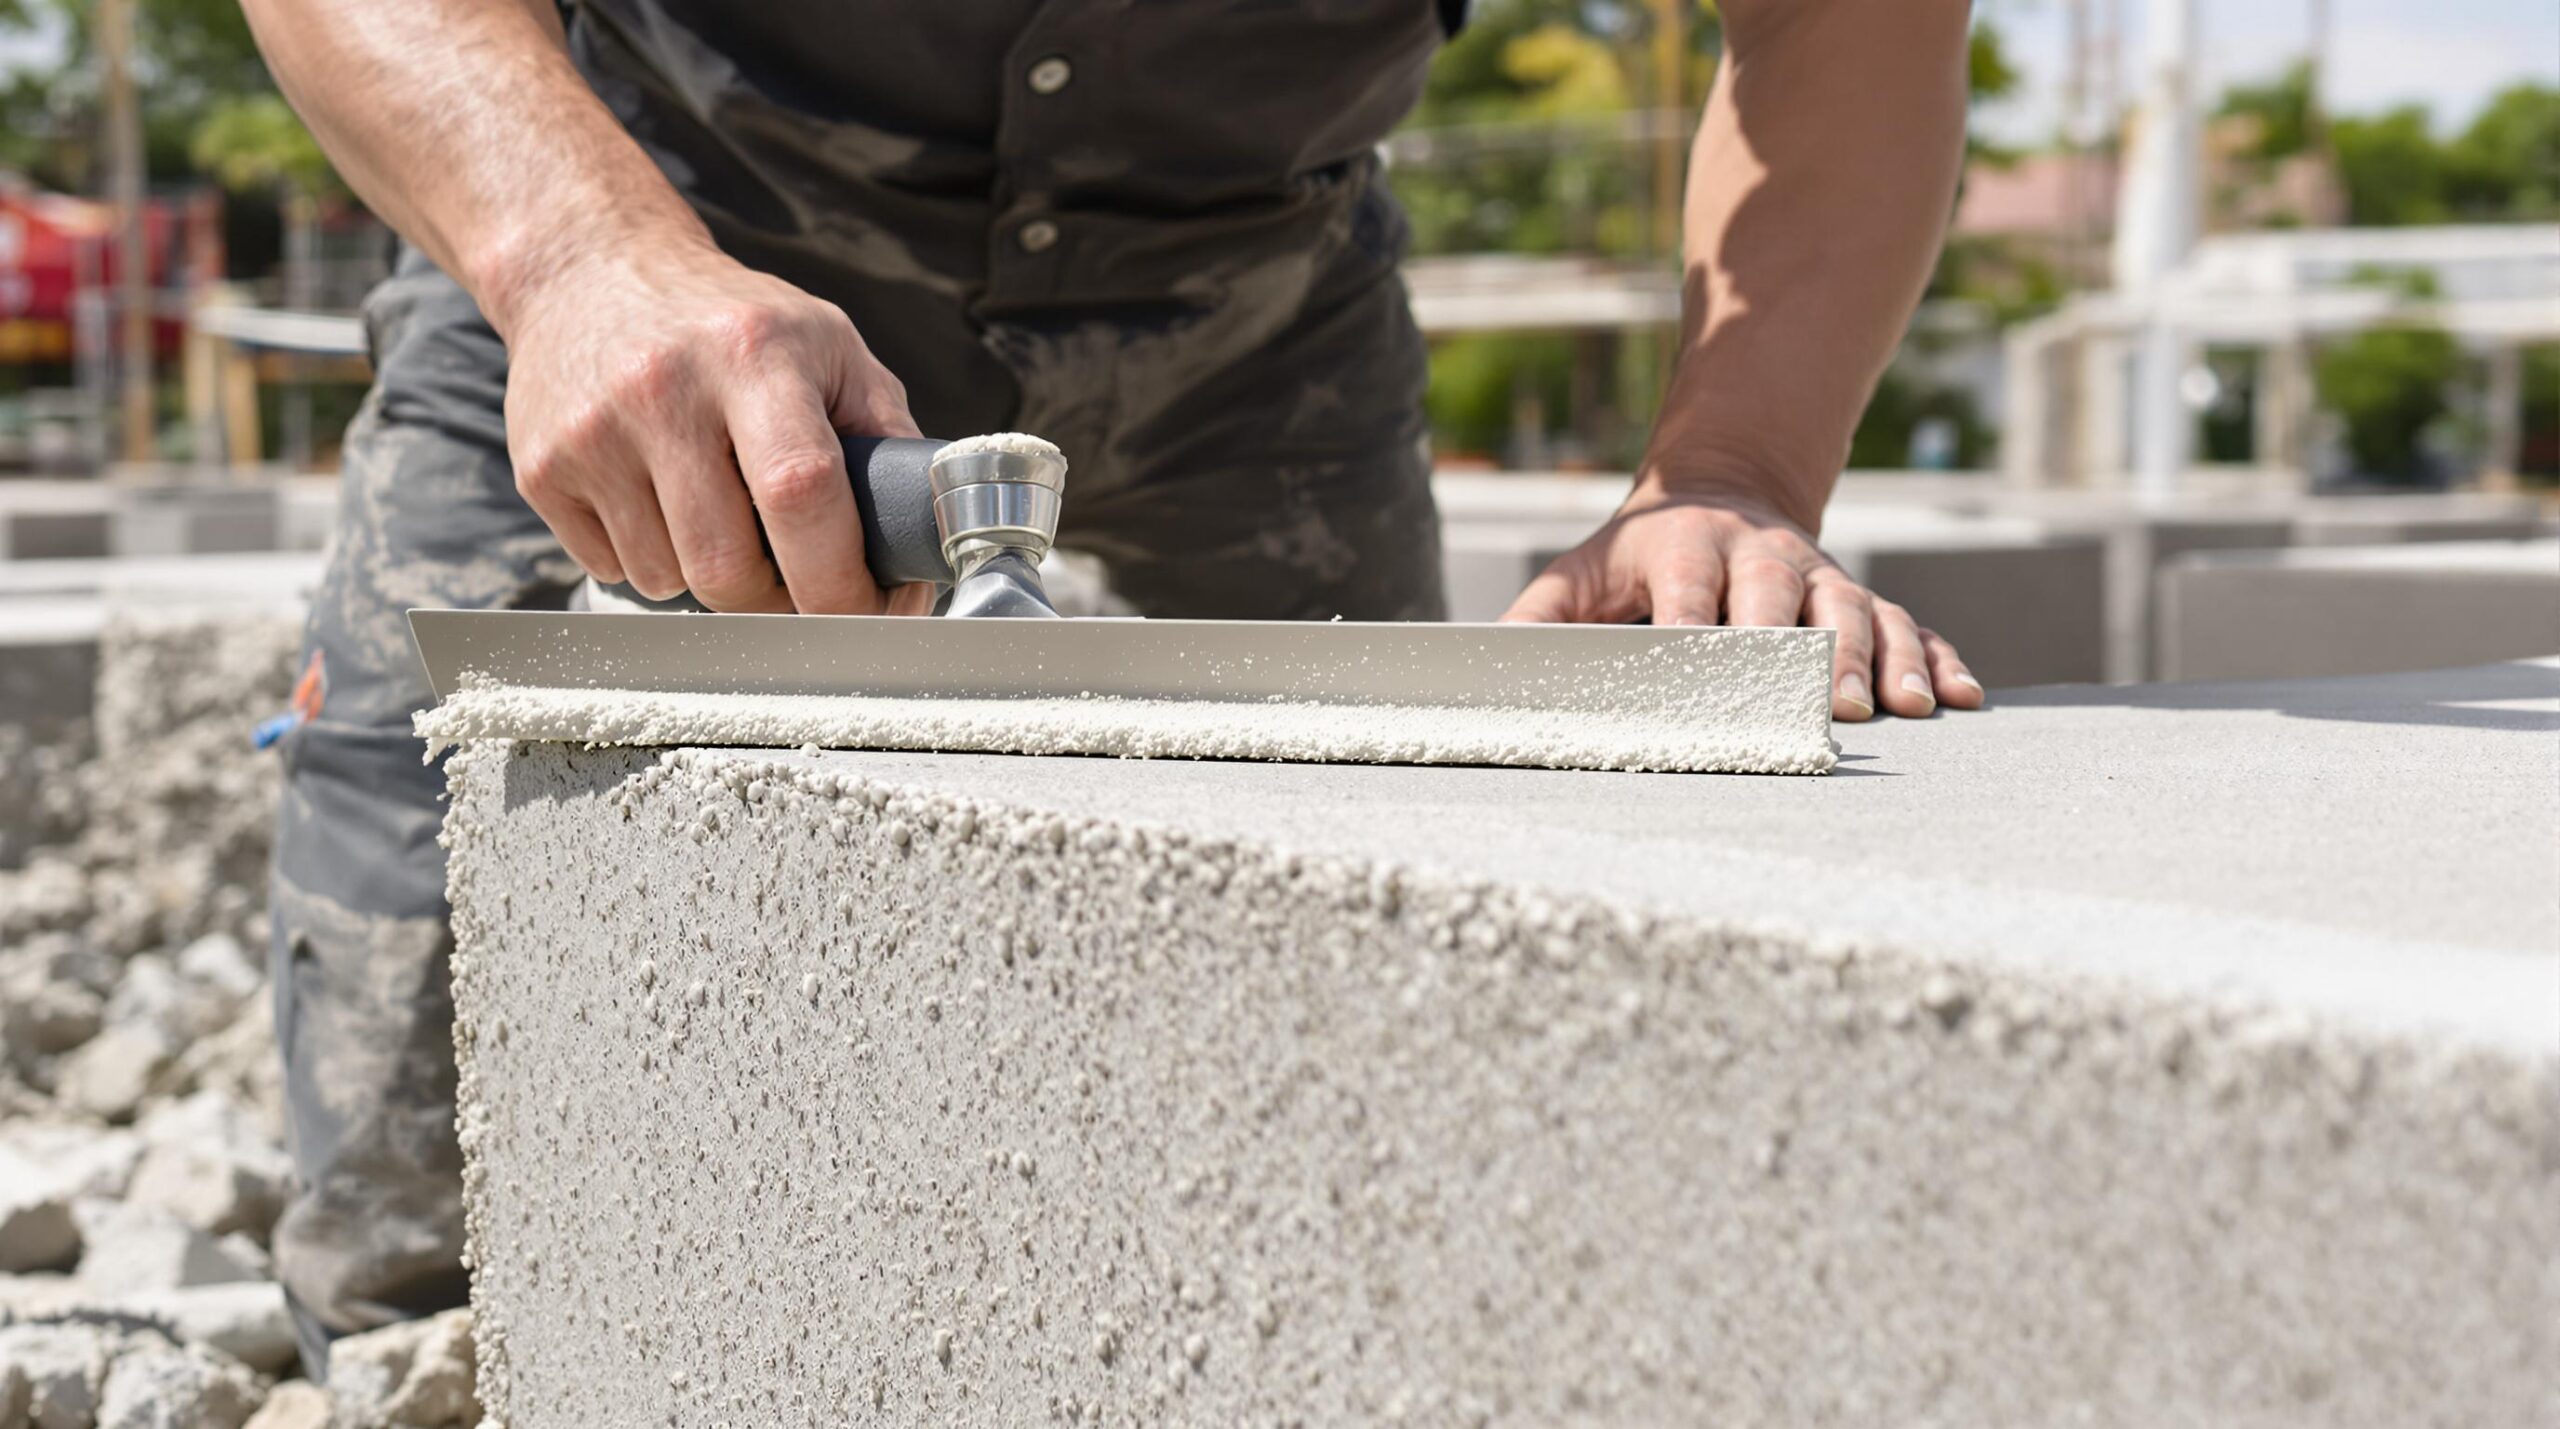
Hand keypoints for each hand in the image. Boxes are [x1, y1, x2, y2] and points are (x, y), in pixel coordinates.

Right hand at [499, 242, 928, 613]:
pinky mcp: (542, 468)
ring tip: (717, 509)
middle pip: (727, 567)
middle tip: (794, 576)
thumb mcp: (829, 346)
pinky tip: (659, 497)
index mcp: (753, 355)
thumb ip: (887, 435)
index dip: (841, 581)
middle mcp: (663, 388)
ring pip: (669, 581)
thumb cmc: (732, 322)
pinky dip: (651, 560)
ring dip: (708, 575)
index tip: (869, 611)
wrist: (590, 271)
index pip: (801, 494)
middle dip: (776, 599)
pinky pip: (615, 572)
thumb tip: (925, 542)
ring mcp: (592, 432)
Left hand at [1501, 485, 1984, 720]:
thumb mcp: (1579, 574)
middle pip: (1789, 601)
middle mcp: (1763, 557)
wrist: (1720, 488)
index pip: (1694, 592)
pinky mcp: (1859, 595)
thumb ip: (1539, 621)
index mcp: (1688, 548)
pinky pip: (1908, 623)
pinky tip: (1960, 698)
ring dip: (1882, 660)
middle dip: (1809, 653)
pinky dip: (1938, 658)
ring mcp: (1820, 574)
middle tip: (1830, 705)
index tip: (1712, 671)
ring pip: (1859, 612)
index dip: (1704, 630)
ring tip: (1902, 710)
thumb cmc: (1637, 555)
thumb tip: (1489, 669)